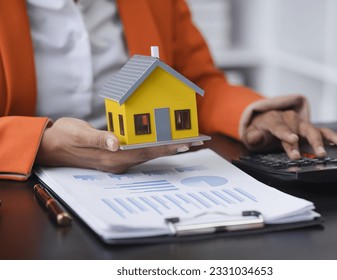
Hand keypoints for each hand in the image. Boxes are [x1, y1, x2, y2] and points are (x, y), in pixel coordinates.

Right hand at [36, 117, 190, 172]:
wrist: (51, 146)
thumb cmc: (64, 137)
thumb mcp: (79, 134)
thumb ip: (99, 139)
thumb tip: (116, 143)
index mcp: (113, 157)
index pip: (147, 151)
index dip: (168, 147)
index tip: (186, 143)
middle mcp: (118, 161)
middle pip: (152, 154)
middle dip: (174, 148)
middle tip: (195, 142)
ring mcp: (117, 159)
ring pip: (147, 153)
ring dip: (166, 147)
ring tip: (184, 140)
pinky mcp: (115, 155)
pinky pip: (139, 150)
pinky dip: (153, 145)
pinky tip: (161, 140)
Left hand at [241, 110, 336, 158]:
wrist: (264, 120)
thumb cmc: (259, 128)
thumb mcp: (251, 133)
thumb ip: (252, 136)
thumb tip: (256, 137)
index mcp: (273, 119)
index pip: (280, 126)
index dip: (287, 133)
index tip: (294, 140)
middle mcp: (289, 119)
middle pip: (300, 129)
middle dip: (310, 141)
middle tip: (317, 154)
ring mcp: (299, 123)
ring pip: (313, 129)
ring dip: (324, 139)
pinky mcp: (307, 128)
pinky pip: (321, 131)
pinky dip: (331, 136)